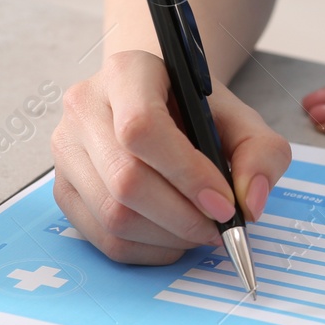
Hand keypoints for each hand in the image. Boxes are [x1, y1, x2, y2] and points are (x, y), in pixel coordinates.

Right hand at [51, 50, 291, 263]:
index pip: (142, 127)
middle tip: (218, 227)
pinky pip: (102, 238)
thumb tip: (250, 203)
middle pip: (125, 180)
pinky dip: (147, 250)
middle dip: (182, 216)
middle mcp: (84, 107)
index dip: (187, 174)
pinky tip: (173, 236)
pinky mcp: (63, 189)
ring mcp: (66, 150)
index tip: (224, 203)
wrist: (158, 107)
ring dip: (167, 238)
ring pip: (111, 216)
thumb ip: (261, 153)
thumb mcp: (241, 120)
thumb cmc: (196, 113)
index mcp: (127, 73)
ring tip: (199, 230)